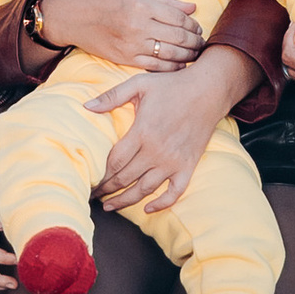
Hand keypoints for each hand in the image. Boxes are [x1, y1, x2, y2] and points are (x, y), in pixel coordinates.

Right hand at [36, 0, 201, 72]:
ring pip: (170, 54)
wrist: (70, 16)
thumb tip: (192, 7)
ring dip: (187, 56)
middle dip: (195, 42)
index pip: (179, 17)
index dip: (193, 24)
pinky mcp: (124, 58)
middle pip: (178, 37)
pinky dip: (171, 67)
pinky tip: (179, 65)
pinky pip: (155, 66)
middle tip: (201, 43)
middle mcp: (138, 25)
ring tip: (194, 54)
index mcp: (142, 4)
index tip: (198, 28)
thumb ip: (163, 1)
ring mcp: (131, 44)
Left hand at [87, 49, 246, 213]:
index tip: (90, 180)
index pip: (114, 162)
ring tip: (111, 206)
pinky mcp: (188, 166)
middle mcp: (156, 151)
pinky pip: (174, 192)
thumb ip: (111, 96)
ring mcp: (173, 161)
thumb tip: (86, 106)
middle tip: (95, 196)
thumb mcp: (139, 84)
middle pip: (125, 178)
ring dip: (126, 200)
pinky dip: (161, 203)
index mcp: (142, 132)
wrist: (208, 90)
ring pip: (145, 189)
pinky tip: (148, 209)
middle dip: (107, 189)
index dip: (100, 174)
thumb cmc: (172, 85)